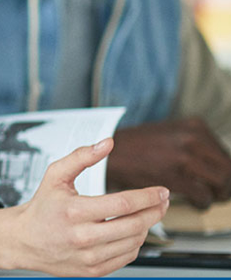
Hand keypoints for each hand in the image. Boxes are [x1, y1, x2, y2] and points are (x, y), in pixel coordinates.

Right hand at [0, 138, 169, 276]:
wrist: (23, 240)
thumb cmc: (42, 207)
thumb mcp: (55, 176)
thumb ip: (81, 157)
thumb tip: (107, 144)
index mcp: (74, 211)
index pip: (124, 203)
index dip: (149, 196)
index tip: (161, 191)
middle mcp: (82, 237)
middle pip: (135, 224)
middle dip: (156, 211)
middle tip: (162, 202)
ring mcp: (89, 257)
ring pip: (135, 242)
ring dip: (146, 226)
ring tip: (144, 215)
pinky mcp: (93, 270)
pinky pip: (127, 257)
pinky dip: (135, 243)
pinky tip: (130, 232)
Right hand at [108, 118, 230, 207]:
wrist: (111, 153)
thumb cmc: (139, 147)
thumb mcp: (172, 134)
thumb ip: (195, 144)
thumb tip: (216, 164)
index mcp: (195, 127)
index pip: (225, 155)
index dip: (225, 172)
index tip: (221, 182)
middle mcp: (193, 138)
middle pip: (227, 169)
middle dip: (224, 185)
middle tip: (218, 194)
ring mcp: (185, 155)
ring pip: (221, 183)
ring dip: (216, 195)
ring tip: (207, 199)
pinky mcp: (175, 175)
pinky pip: (203, 195)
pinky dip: (202, 203)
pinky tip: (195, 202)